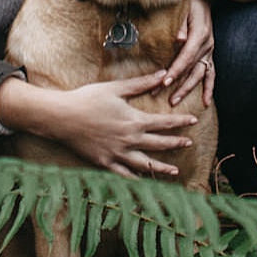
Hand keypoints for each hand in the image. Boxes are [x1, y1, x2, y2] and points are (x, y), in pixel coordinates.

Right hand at [1, 72, 201, 177]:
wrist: (62, 117)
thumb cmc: (88, 98)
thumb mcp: (116, 88)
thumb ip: (141, 83)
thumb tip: (162, 74)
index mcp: (134, 121)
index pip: (164, 123)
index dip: (180, 122)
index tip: (193, 121)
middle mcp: (130, 140)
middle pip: (159, 144)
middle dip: (176, 143)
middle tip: (189, 144)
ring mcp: (117, 154)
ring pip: (145, 164)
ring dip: (161, 168)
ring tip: (175, 172)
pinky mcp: (105, 163)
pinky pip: (124, 175)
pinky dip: (136, 179)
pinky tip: (144, 183)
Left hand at [164, 0, 214, 104]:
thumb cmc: (190, 0)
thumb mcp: (184, 7)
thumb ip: (181, 24)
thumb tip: (179, 39)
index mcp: (200, 34)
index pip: (186, 57)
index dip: (176, 71)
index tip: (164, 83)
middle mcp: (207, 45)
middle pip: (192, 70)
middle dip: (178, 86)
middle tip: (165, 98)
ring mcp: (210, 50)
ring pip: (200, 74)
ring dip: (188, 89)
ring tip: (175, 101)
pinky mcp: (210, 52)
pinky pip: (211, 73)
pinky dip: (209, 88)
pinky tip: (206, 101)